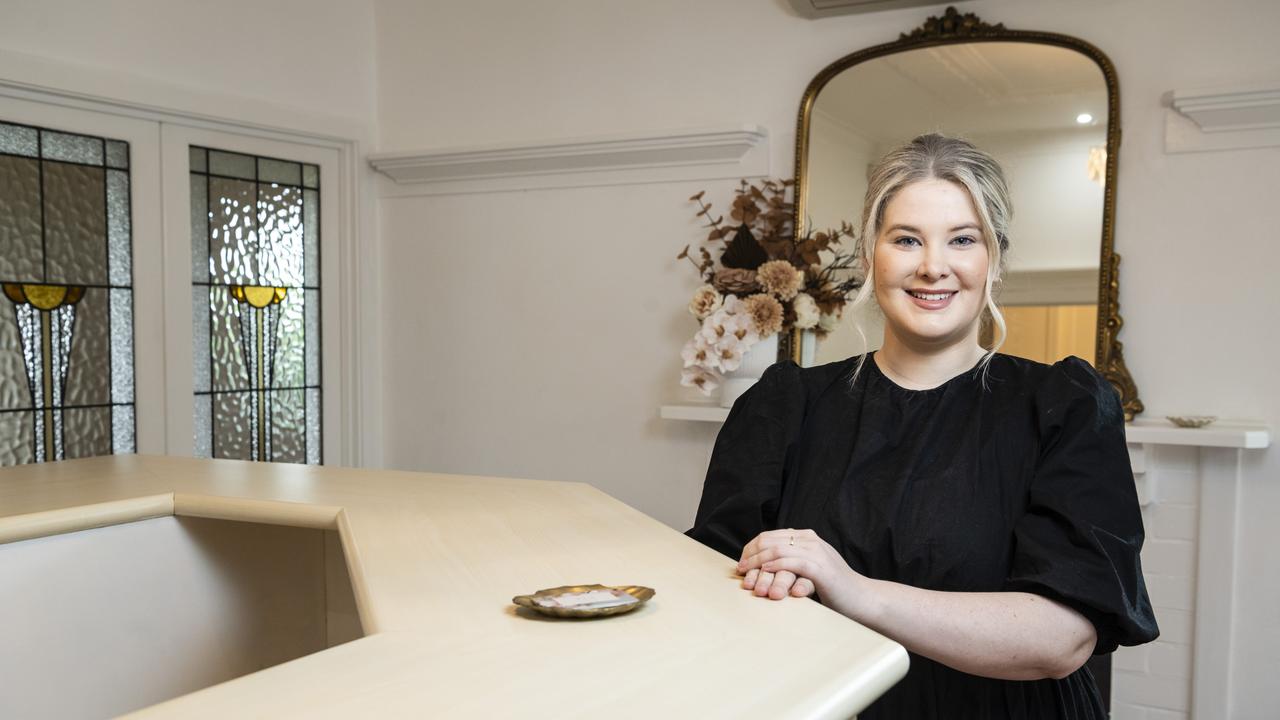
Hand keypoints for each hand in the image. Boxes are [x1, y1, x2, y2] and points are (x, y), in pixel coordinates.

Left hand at [737, 528, 859, 605]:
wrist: (862, 598)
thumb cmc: (835, 587)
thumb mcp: (812, 567)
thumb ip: (794, 559)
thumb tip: (767, 562)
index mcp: (807, 536)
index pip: (770, 535)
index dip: (752, 548)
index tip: (742, 562)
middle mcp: (810, 539)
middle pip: (770, 540)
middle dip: (751, 554)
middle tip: (740, 568)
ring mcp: (816, 552)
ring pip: (776, 549)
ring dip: (757, 561)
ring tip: (745, 572)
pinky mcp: (819, 568)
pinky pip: (790, 562)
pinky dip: (773, 566)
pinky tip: (764, 573)